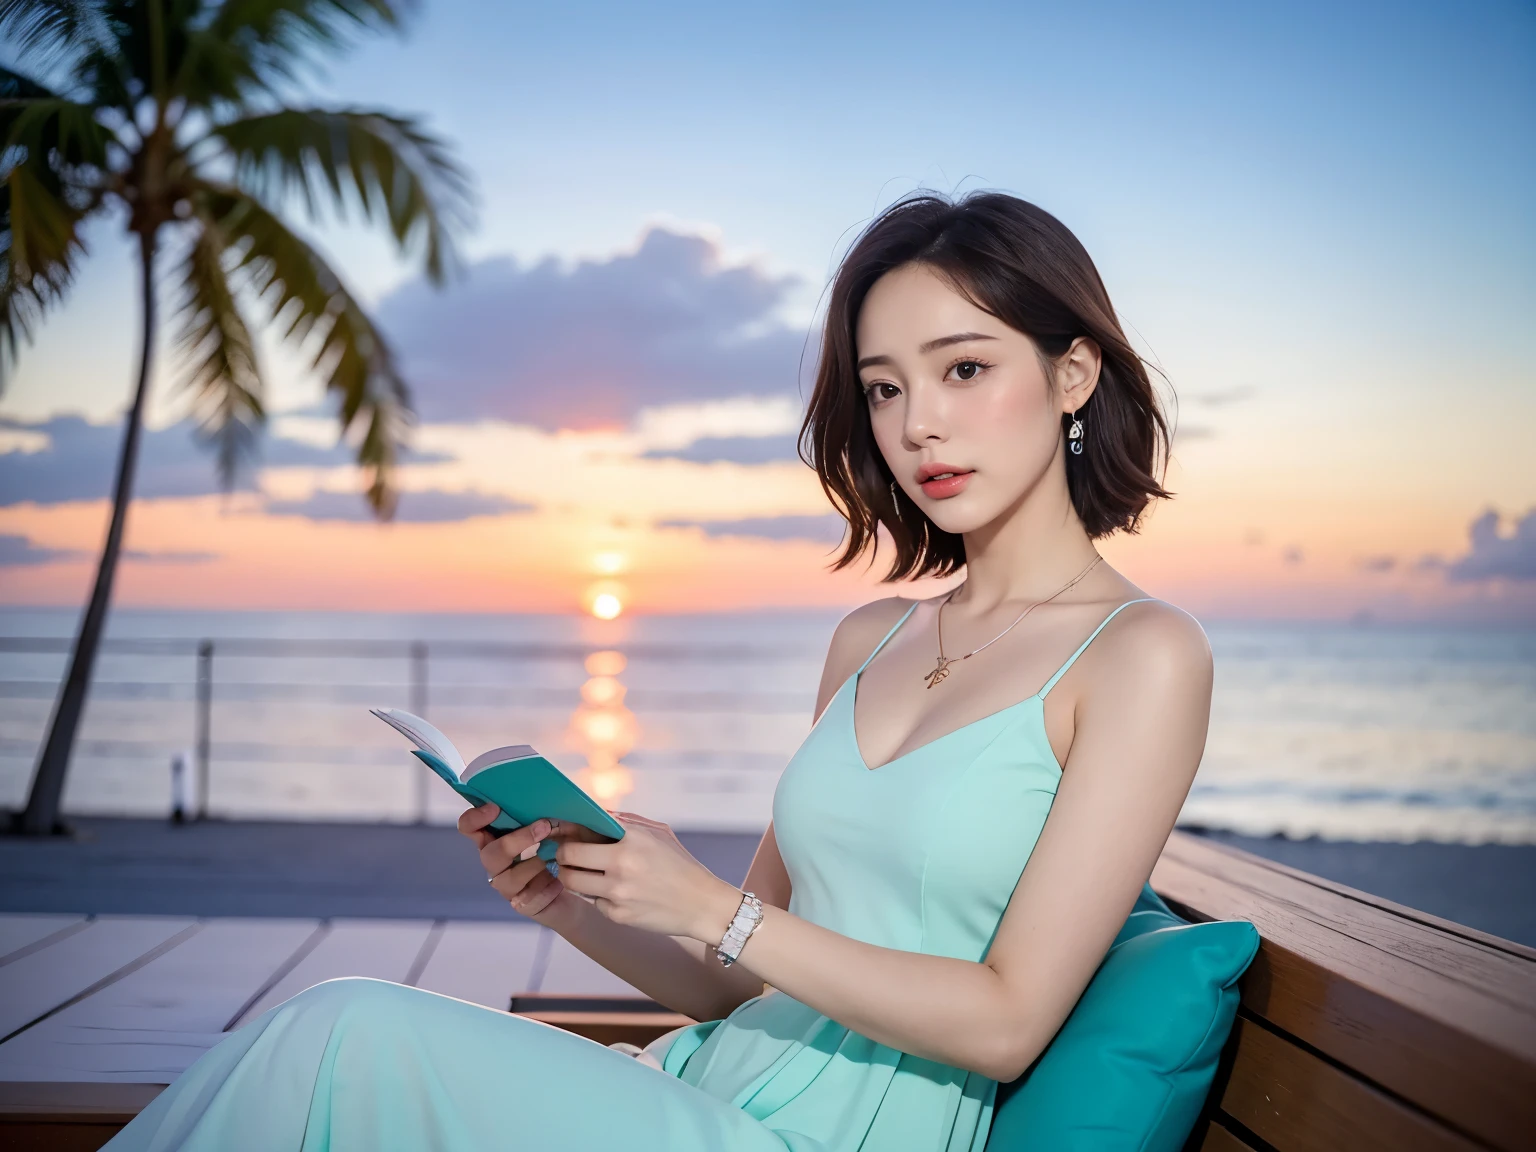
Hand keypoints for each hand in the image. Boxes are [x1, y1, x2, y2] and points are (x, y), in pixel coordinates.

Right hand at [457, 802, 565, 920]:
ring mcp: (508, 886)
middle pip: (489, 855)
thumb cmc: (565, 847)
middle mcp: (497, 863)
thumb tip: (547, 797)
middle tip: (544, 826)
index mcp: (497, 838)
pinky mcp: (523, 904)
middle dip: (516, 840)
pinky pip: (530, 897)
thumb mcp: (559, 823)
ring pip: (509, 878)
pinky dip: (548, 887)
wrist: (580, 885)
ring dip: (536, 864)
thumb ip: (544, 812)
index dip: (475, 819)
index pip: (470, 828)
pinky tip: (560, 882)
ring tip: (556, 858)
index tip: (495, 808)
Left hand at [554, 810, 742, 940]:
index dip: (566, 835)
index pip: (580, 835)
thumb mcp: (658, 833)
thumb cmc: (680, 864)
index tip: (562, 835)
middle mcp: (621, 867)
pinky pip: (594, 902)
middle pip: (567, 860)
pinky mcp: (618, 915)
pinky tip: (614, 891)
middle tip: (564, 856)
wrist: (701, 904)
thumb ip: (625, 822)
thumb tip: (595, 815)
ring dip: (572, 876)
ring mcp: (617, 894)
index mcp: (631, 841)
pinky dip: (598, 896)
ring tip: (583, 871)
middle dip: (561, 857)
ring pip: (573, 883)